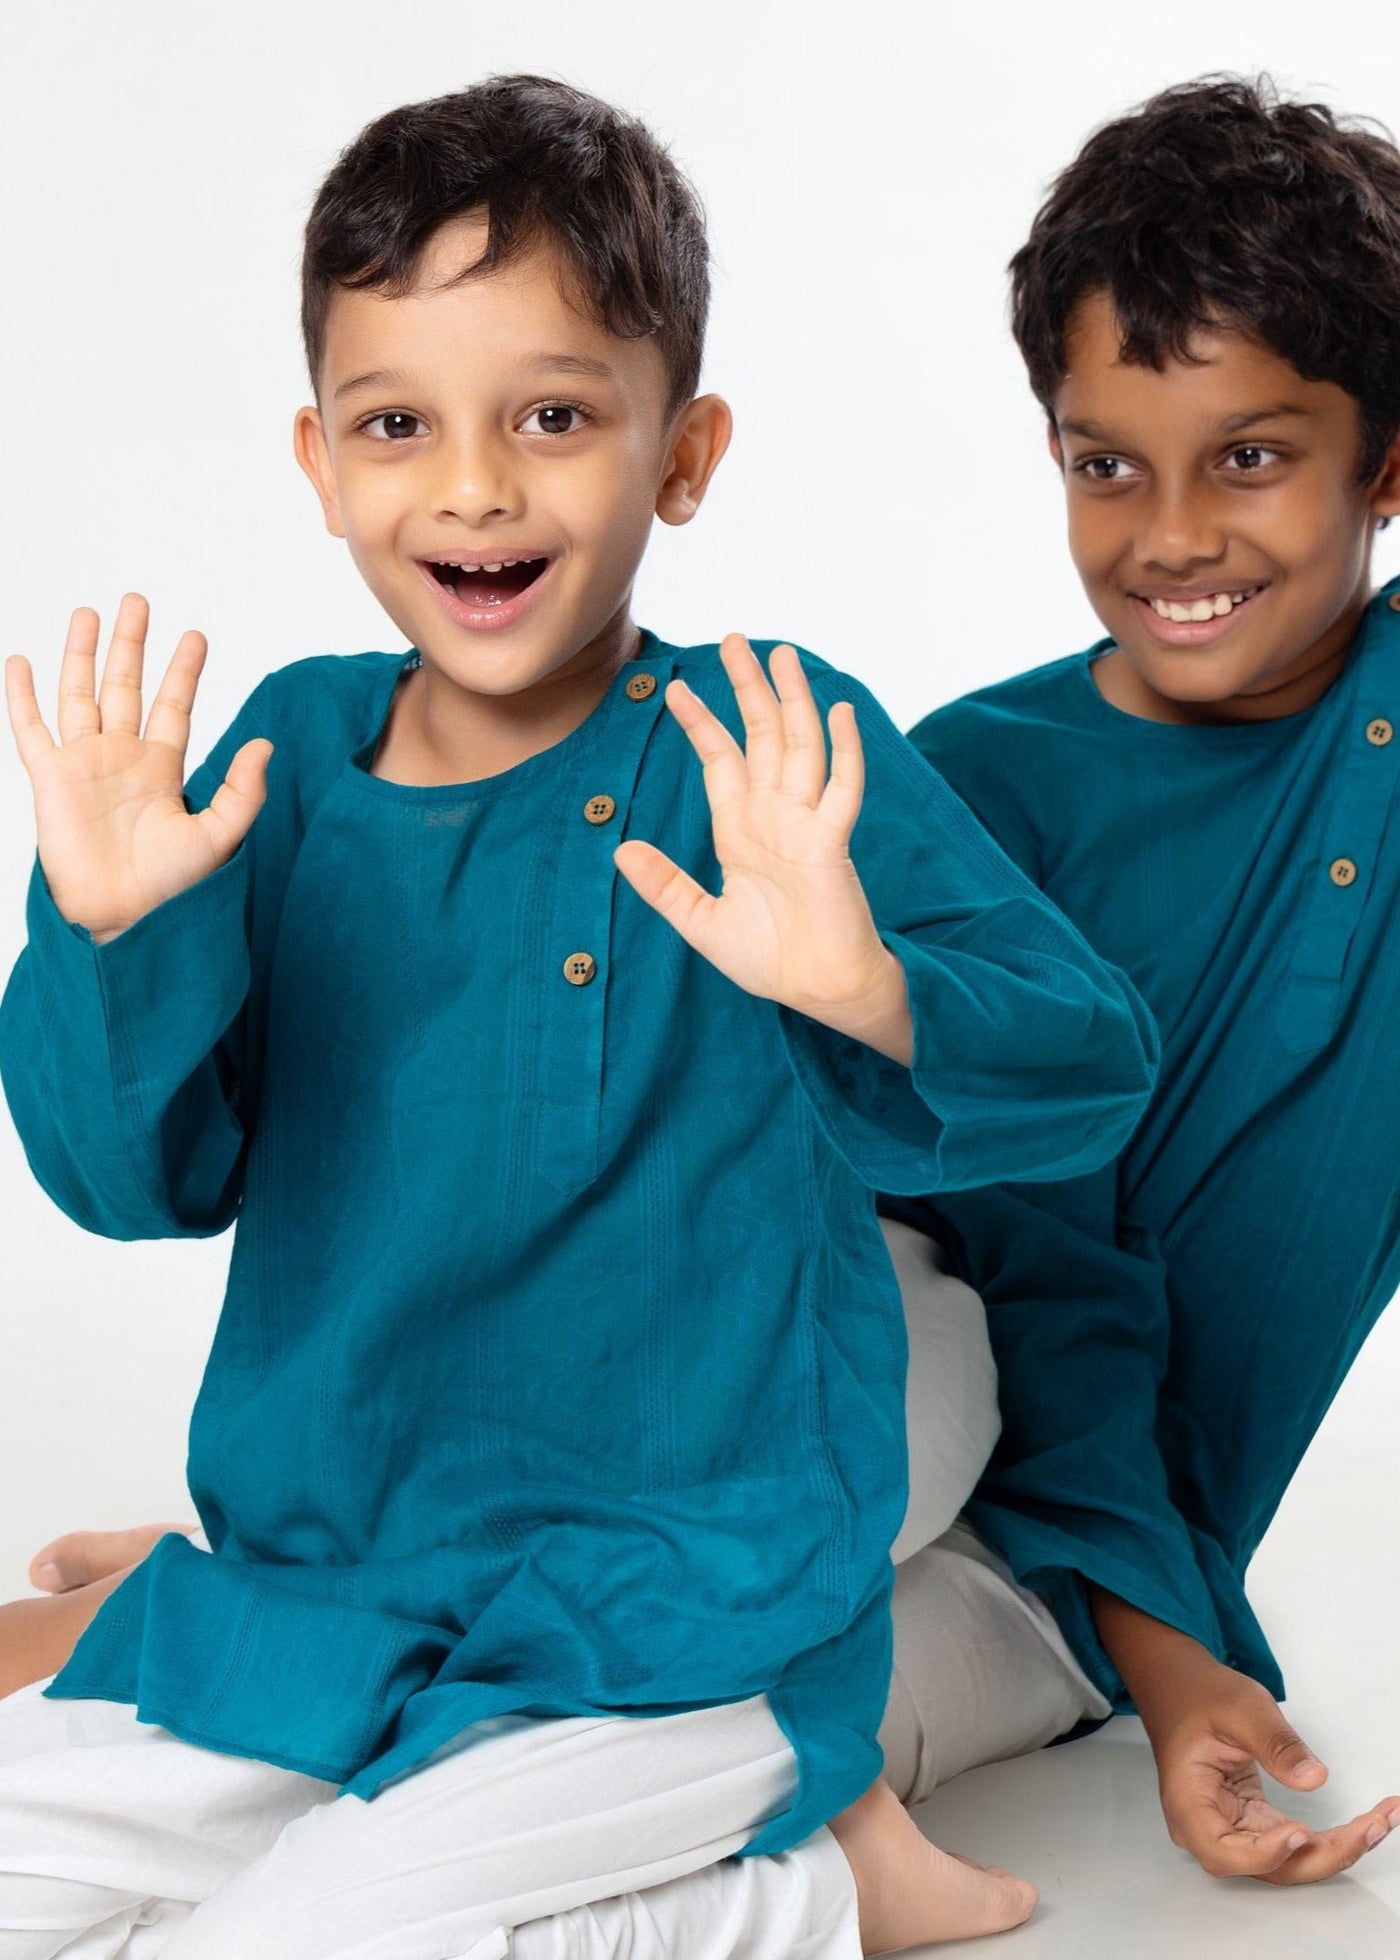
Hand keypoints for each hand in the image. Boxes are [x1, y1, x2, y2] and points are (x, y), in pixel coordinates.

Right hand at [5, 593, 270, 941]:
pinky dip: (22, 695)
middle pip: (125, 686)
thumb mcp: (219, 835)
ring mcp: (84, 765)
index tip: (196, 635)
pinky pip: (32, 729)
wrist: (128, 919)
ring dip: (82, 654)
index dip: (183, 671)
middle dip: (131, 644)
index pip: (173, 705)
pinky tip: (21, 661)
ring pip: (80, 694)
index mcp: (162, 768)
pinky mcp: (50, 780)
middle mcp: (122, 759)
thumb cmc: (173, 888)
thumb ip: (241, 790)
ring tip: (88, 613)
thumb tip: (264, 745)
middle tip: (138, 600)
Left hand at [614, 635, 911, 1062]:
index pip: (720, 761)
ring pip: (800, 746)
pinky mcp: (832, 842)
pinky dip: (842, 750)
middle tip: (735, 639)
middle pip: (761, 736)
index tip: (677, 688)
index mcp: (741, 831)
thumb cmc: (769, 960)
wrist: (816, 989)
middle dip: (747, 688)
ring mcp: (807, 824)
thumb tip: (618, 851)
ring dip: (792, 700)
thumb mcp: (700, 922)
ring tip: (781, 654)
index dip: (701, 723)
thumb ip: (664, 886)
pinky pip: (841, 788)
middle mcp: (775, 816)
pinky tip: (837, 711)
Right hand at [1095, 1589, 1399, 1883]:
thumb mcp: (1240, 1707)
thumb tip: (1314, 1778)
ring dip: (1335, 1849)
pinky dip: (1329, 1838)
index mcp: (1188, 1800)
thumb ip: (1275, 1743)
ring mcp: (1231, 1829)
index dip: (1265, 1854)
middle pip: (1266, 1866)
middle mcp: (1206, 1826)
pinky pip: (1292, 1843)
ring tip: (1378, 1823)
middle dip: (1323, 1854)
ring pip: (1286, 1861)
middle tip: (1370, 1827)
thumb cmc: (1199, 1696)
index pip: (1223, 1851)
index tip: (1302, 1832)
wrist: (1183, 1689)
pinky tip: (1363, 1824)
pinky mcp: (1252, 1824)